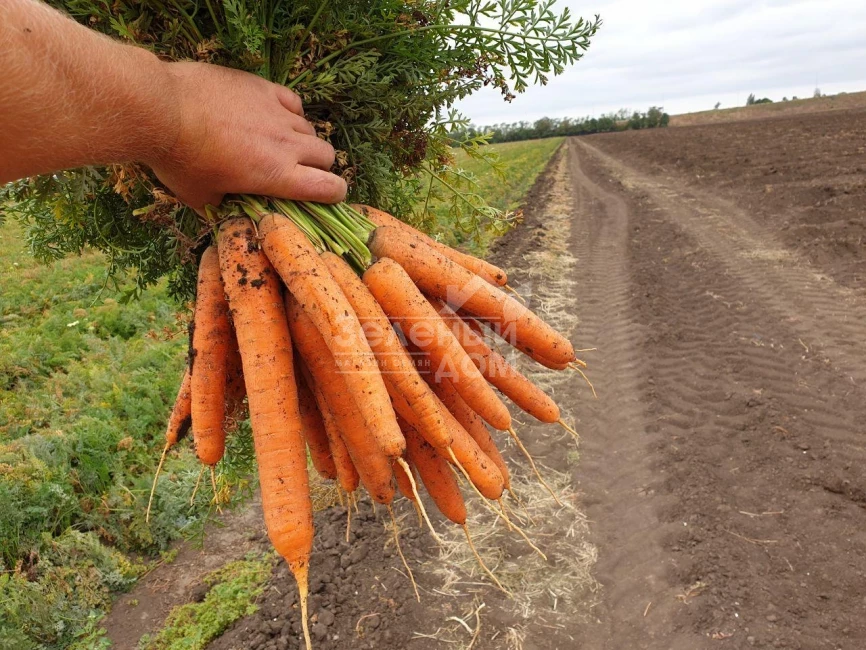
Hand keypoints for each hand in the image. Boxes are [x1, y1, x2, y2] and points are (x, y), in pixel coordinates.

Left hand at [148, 62, 346, 210]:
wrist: (162, 109)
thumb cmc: (179, 159)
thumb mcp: (200, 197)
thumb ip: (223, 204)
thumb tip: (227, 210)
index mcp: (277, 176)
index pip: (328, 186)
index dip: (334, 193)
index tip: (326, 195)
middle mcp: (286, 145)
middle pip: (326, 155)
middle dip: (318, 167)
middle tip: (299, 171)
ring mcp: (277, 113)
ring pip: (310, 129)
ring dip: (302, 141)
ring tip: (280, 145)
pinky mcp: (264, 88)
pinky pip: (293, 103)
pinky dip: (291, 113)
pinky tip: (274, 117)